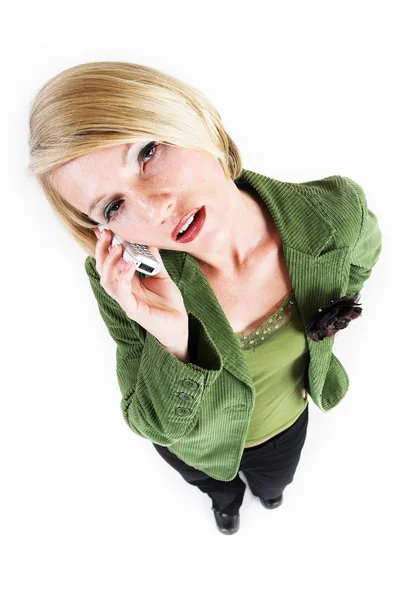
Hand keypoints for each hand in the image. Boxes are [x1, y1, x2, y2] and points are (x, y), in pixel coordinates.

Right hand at [94, 228, 188, 349]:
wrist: (179, 323)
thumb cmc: (169, 302)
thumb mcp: (162, 275)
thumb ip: (154, 260)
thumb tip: (148, 241)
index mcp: (128, 281)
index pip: (110, 262)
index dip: (105, 247)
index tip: (105, 230)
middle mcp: (123, 290)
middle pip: (103, 270)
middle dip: (102, 251)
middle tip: (105, 234)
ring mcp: (126, 300)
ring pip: (107, 281)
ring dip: (109, 263)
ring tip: (117, 247)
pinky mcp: (133, 309)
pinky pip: (122, 293)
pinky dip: (124, 277)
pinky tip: (130, 264)